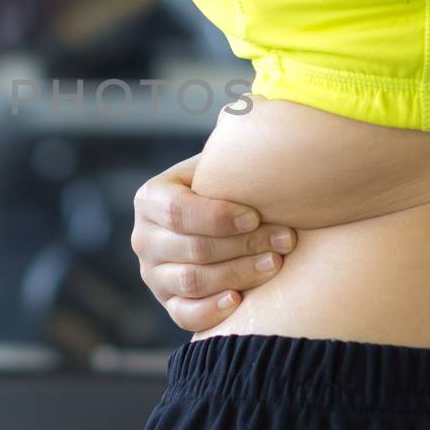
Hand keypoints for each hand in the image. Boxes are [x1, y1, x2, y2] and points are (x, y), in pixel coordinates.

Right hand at [131, 155, 297, 332]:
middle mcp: (144, 238)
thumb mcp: (217, 166)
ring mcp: (153, 274)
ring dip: (239, 273)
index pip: (177, 211)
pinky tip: (240, 301)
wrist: (218, 224)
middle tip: (285, 240)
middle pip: (191, 248)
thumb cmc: (226, 190)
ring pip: (192, 281)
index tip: (256, 215)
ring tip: (276, 263)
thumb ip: (229, 152)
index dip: (218, 216)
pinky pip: (185, 315)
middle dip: (243, 245)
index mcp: (150, 199)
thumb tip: (257, 113)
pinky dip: (212, 311)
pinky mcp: (168, 303)